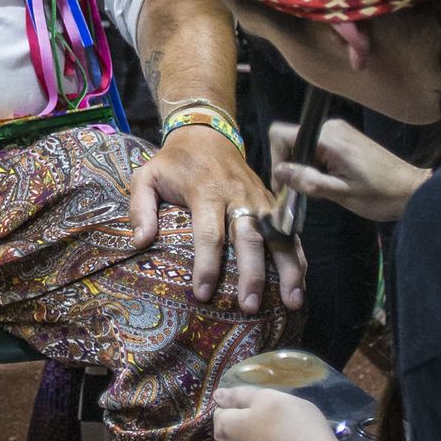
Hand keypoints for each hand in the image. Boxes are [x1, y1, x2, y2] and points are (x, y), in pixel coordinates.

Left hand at [130, 125, 304, 314]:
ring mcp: (259, 200)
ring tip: (292, 302)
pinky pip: (289, 231)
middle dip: (252, 274)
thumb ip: (140, 207)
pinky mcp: (271, 203)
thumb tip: (140, 242)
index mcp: (205, 191)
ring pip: (279, 236)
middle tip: (250, 306)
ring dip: (288, 270)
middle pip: (250, 238)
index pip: (209, 233)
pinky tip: (300, 283)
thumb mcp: (146, 176)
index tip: (203, 294)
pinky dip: (298, 257)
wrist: (207, 135)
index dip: (207, 265)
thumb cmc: (174, 163)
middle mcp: (237, 196)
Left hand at [212, 385, 340, 440]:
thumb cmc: (293, 425)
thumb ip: (239, 395)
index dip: (242, 407)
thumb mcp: (269, 398)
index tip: (264, 408)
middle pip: (233, 436)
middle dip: (248, 429)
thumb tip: (217, 396)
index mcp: (225, 430)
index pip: (222, 412)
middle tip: (277, 424)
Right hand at [269, 116, 427, 226]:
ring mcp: (339, 130)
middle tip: (304, 192)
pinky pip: (317, 146)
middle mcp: (330, 127)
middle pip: (291, 139)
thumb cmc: (379, 195)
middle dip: (292, 166)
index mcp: (327, 137)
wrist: (412, 190)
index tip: (285, 185)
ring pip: (304, 145)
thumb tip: (278, 172)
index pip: (281, 134)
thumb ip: (308, 180)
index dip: (276, 159)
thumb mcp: (341, 193)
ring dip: (305, 167)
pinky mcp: (345, 137)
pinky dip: (316, 164)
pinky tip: (331, 181)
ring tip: (322, 189)